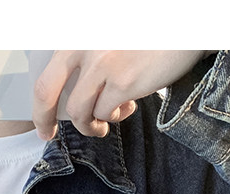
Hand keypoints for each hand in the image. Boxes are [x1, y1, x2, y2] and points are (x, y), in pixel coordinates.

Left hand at [32, 50, 215, 138]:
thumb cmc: (152, 34)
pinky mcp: (122, 80)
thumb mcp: (110, 39)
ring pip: (79, 111)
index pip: (45, 73)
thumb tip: (73, 96)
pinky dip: (114, 116)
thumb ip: (89, 60)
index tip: (44, 121)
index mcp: (78, 34)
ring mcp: (102, 63)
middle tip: (50, 134)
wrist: (189, 24)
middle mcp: (83, 44)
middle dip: (45, 119)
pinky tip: (127, 107)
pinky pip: (105, 113)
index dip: (40, 103)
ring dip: (90, 124)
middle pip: (45, 91)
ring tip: (104, 123)